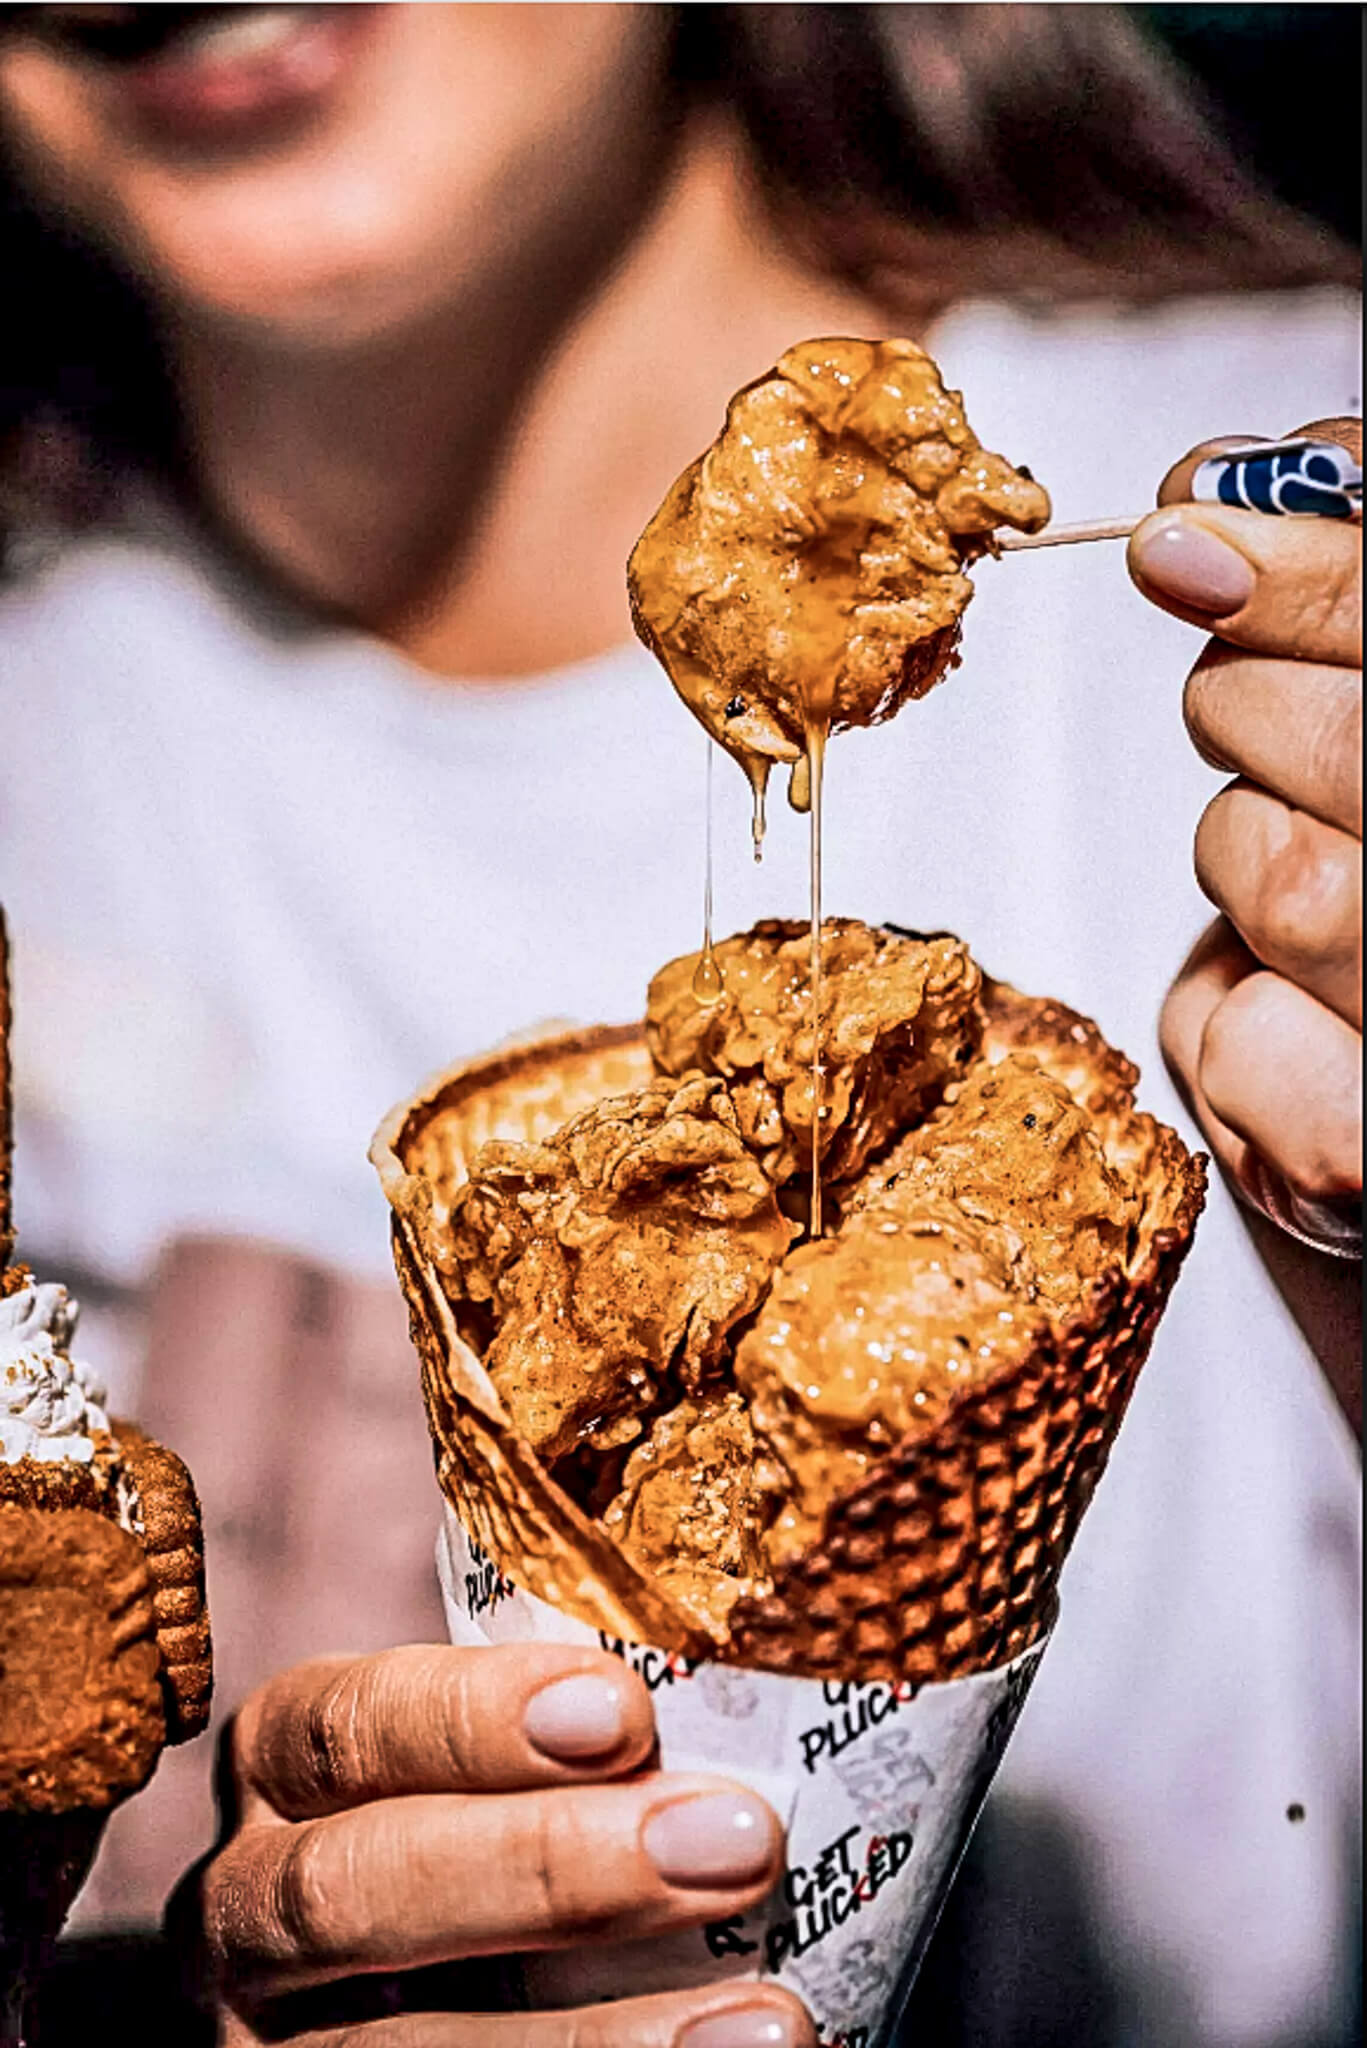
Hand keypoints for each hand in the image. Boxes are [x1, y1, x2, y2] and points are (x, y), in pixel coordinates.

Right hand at [185, 1642, 811, 2047]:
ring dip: (599, 2042)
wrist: (408, 1990)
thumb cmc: (481, 1828)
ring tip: (768, 2020)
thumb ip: (564, 1723)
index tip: (628, 1710)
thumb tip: (750, 1648)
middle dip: (550, 1868)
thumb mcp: (474, 1763)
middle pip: (357, 1890)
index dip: (477, 1716)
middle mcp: (244, 1911)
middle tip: (737, 1841)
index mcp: (281, 1767)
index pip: (348, 1724)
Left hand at [1127, 421, 1360, 1423]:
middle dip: (1251, 710)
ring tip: (1319, 872)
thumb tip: (1204, 496)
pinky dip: (1224, 1002)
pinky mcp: (1358, 1160)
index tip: (1178, 537)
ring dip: (1247, 856)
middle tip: (1268, 718)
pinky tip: (1298, 997)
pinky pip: (1220, 1030)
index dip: (1295, 568)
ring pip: (1266, 879)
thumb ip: (1348, 572)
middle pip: (1323, 748)